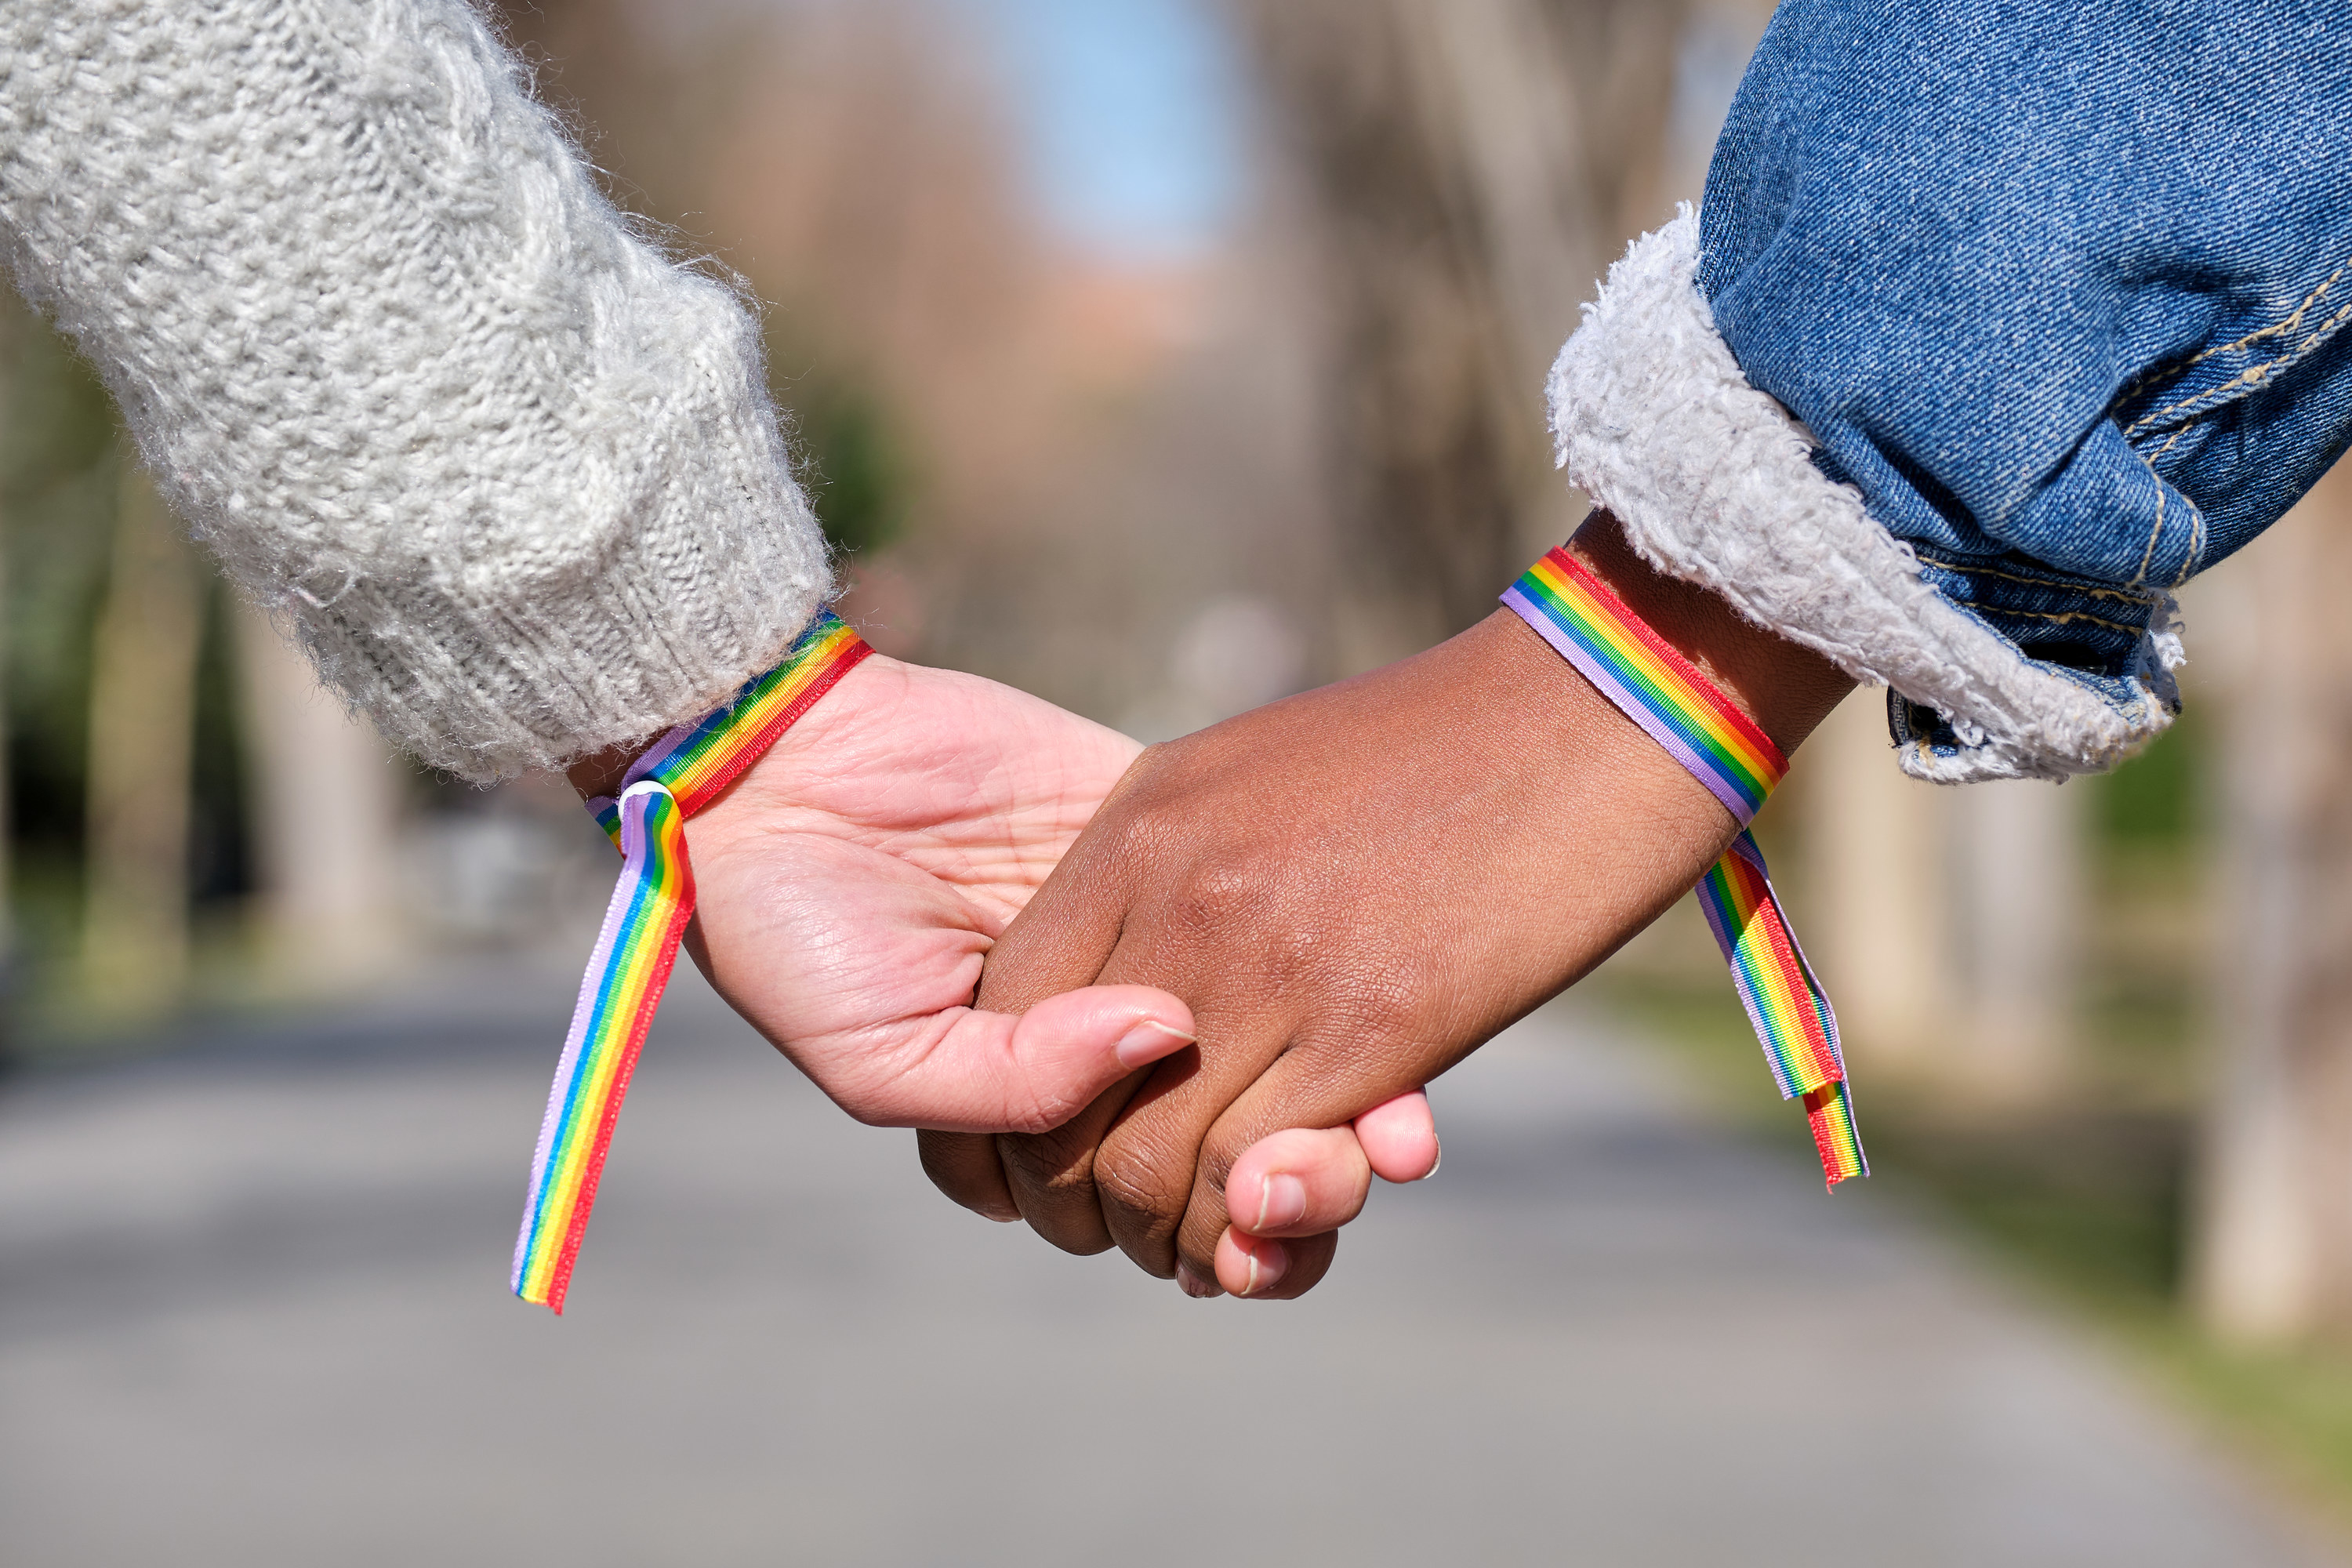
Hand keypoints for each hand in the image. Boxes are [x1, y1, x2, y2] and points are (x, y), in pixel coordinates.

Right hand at [575, 653, 1438, 1183]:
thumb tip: (1168, 1035)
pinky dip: (1342, 973)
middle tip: (1339, 1196)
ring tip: (1392, 1146)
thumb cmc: (799, 935)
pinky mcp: (1166, 840)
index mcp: (1046, 1120)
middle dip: (1309, 1191)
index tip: (1260, 1261)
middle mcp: (1111, 1044)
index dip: (1231, 1247)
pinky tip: (1394, 1025)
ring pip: (1285, 1042)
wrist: (776, 768)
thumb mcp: (886, 1058)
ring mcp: (1149, 944)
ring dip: (1352, 1104)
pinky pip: (1276, 911)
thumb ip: (1019, 1086)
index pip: (1165, 1209)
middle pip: (1244, 1142)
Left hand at [918, 515, 1853, 1296]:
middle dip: (1068, 1189)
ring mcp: (1269, 961)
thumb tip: (1136, 969)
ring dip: (1155, 1231)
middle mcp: (1180, 891)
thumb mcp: (1261, 774)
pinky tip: (1262, 1236)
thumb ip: (1179, 864)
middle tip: (1112, 1225)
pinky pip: (1250, 1174)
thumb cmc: (1441, 743)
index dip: (1022, 1094)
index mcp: (1141, 821)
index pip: (1011, 995)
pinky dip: (1241, 1230)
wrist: (1597, 706)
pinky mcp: (1368, 1027)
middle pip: (1053, 1093)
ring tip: (1193, 1252)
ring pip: (1144, 1158)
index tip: (1065, 1138)